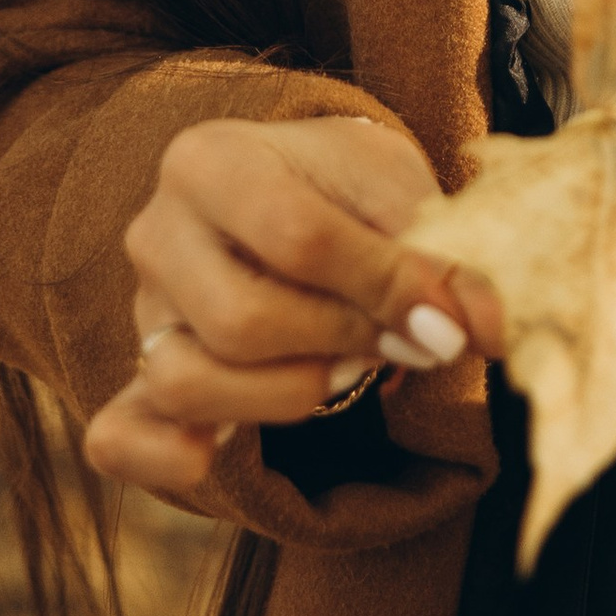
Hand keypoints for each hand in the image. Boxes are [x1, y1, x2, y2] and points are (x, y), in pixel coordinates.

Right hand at [84, 114, 484, 507]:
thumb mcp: (395, 190)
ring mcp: (141, 310)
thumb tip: (492, 327)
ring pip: (188, 382)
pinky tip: (219, 450)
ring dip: (287, 396)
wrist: (296, 190)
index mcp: (211, 158)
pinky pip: (124, 436)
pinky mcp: (140, 378)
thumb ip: (439, 254)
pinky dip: (167, 457)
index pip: (295, 237)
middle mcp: (157, 231)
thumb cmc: (345, 188)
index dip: (383, 290)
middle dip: (339, 344)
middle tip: (400, 345)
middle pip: (239, 320)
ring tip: (346, 368)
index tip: (451, 326)